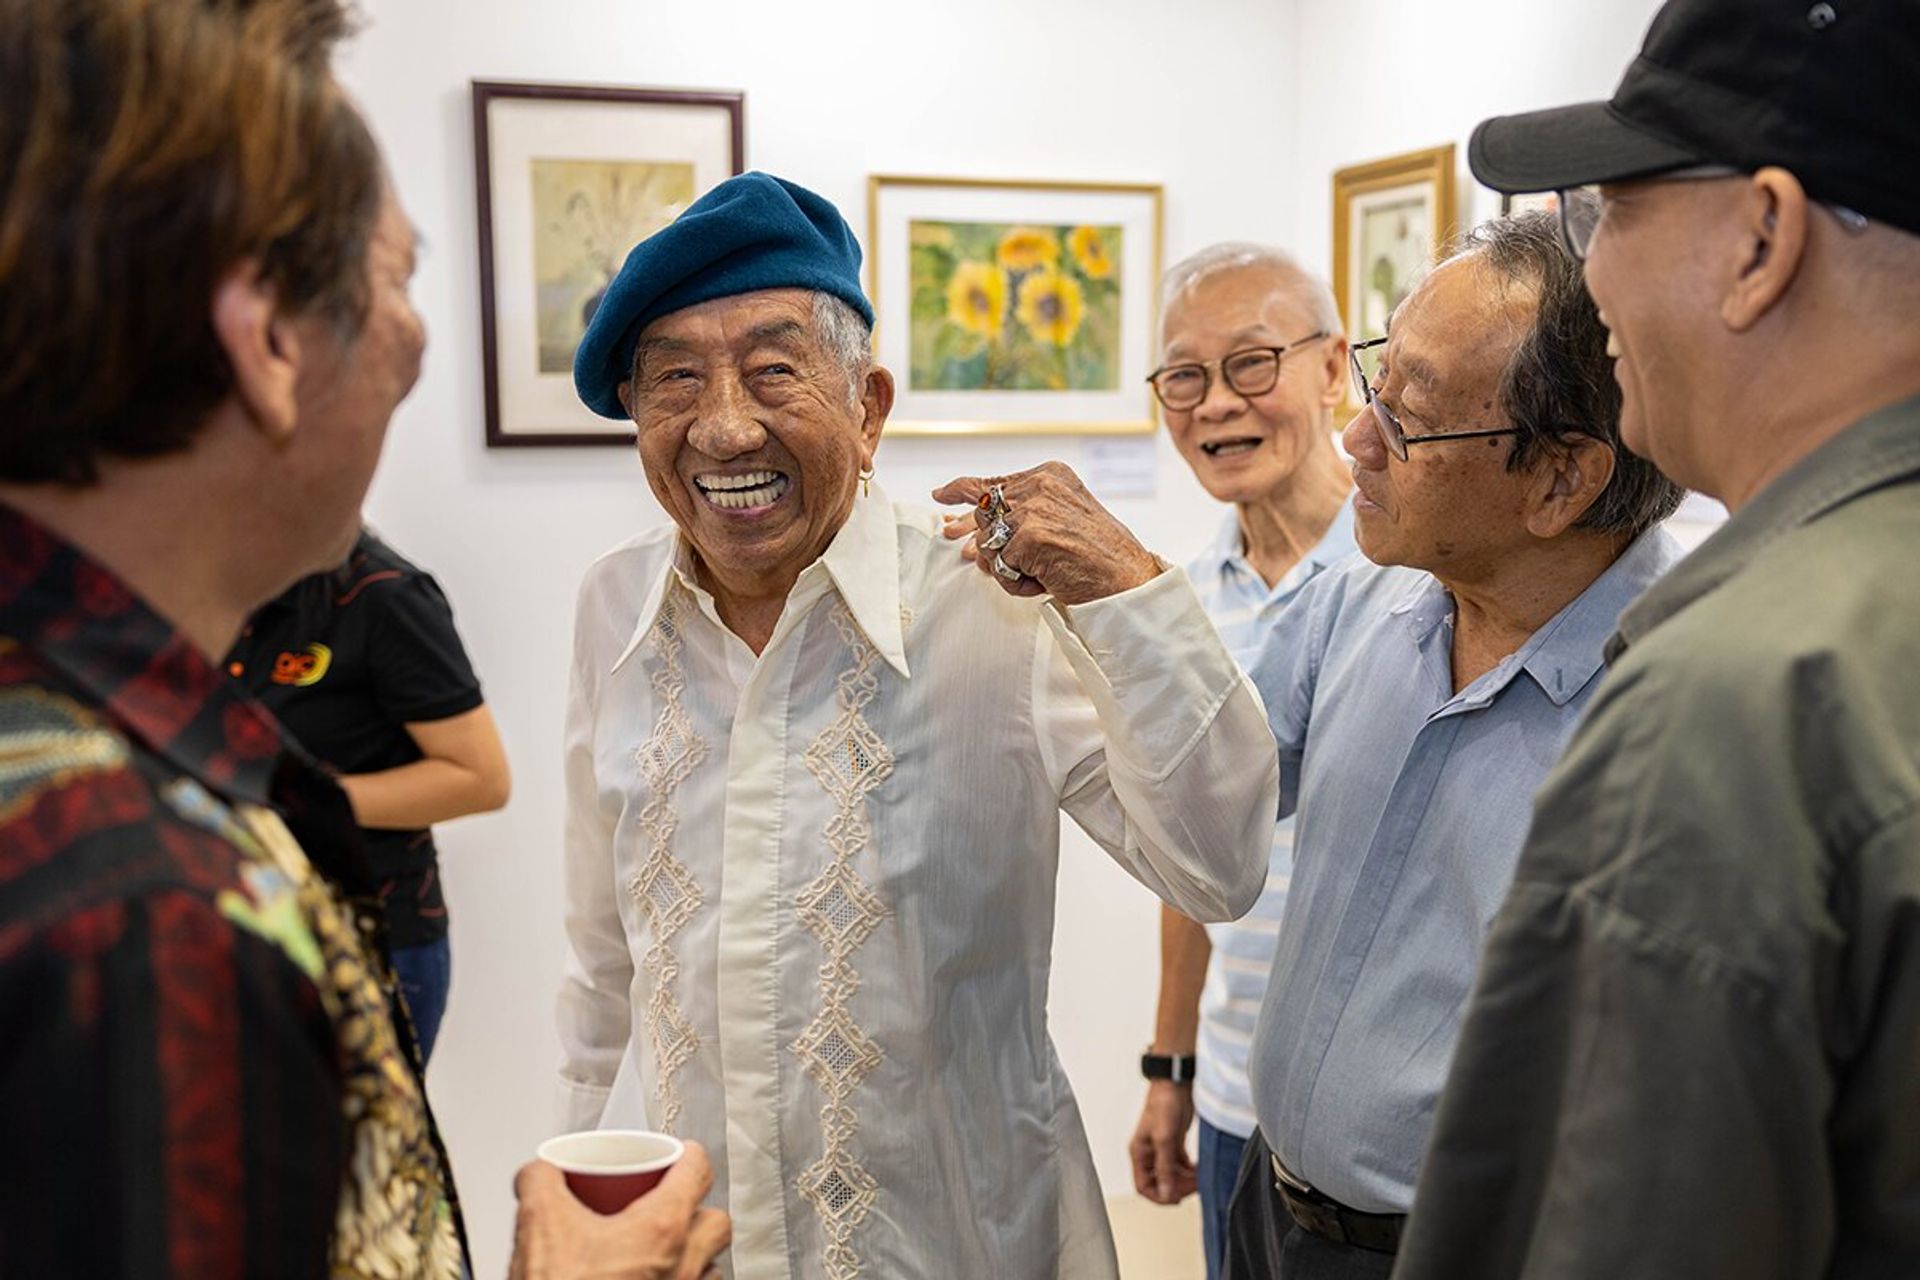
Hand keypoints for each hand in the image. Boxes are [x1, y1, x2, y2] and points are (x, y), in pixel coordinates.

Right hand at [509, 1142, 731, 1279]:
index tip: (682, 1153)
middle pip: (716, 1223)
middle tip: (673, 1202)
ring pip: (711, 1266)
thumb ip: (540, 1182)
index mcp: (660, 1230)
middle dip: (699, 1208)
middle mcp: (682, 1267)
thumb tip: (540, 1172)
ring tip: (665, 1247)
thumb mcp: (538, 1223)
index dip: (690, 1156)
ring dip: (695, 1252)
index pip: (697, 1173)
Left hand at [931, 462, 1161, 605]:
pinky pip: (1000, 568)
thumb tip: (969, 538)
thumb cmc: (1099, 559)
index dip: (962, 490)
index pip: (994, 481)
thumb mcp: (1061, 522)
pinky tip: (1045, 582)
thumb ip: (1023, 519)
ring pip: (989, 542)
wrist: (1127, 580)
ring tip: (1043, 574)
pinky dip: (1018, 583)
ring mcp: (1033, 508)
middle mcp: (1040, 484)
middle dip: (972, 534)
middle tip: (952, 535)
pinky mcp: (1028, 536)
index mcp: (1050, 475)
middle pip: (983, 512)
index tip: (940, 494)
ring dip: (1009, 567)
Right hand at [1128, 1081, 1197, 1204]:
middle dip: (1177, 1187)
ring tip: (1199, 1177)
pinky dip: (1190, 1170)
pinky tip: (1199, 1168)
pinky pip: (1181, 1164)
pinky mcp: (1174, 1142)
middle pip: (1160, 1183)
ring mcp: (1162, 1148)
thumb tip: (1165, 1192)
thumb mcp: (1164, 1138)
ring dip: (1186, 1179)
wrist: (1175, 1083)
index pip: (1143, 1186)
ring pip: (1172, 1175)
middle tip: (1194, 1184)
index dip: (1159, 1196)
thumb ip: (1165, 1167)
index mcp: (1139, 1153)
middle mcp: (1149, 1152)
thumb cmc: (1164, 1103)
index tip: (1177, 1198)